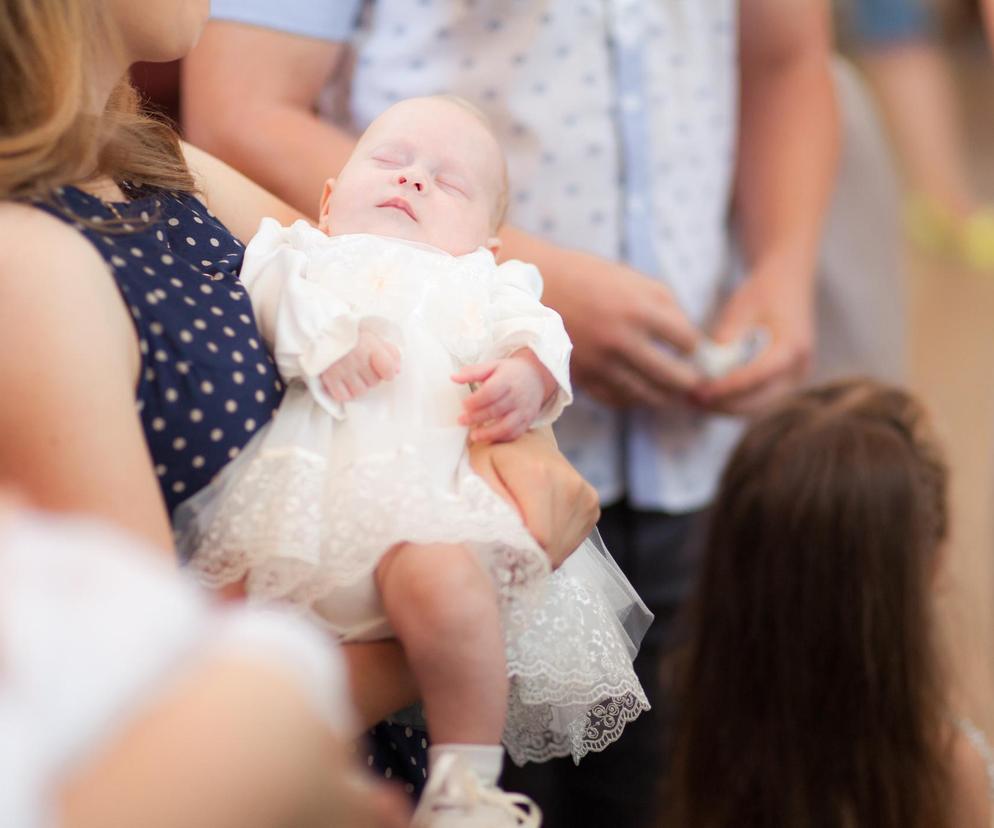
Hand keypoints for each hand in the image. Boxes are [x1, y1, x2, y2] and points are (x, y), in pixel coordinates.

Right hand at [319, 328, 399, 402]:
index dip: (388, 373)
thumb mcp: (372, 336)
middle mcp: (356, 357)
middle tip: (361, 367)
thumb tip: (397, 370)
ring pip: (360, 391)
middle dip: (370, 377)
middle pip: (374, 382)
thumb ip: (389, 352)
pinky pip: (344, 396)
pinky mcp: (329, 378)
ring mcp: (342, 369)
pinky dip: (344, 392)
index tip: (384, 372)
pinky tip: (342, 381)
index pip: (388, 369)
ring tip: (352, 375)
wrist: (320, 332)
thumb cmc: (350, 337)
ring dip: (358, 386)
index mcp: (369, 344)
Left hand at [453, 351, 553, 442]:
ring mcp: (523, 410)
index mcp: (507, 380)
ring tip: (474, 436)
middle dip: (476, 417)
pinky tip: (489, 438)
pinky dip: (501, 438)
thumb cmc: (511, 372)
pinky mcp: (527, 421)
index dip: (475, 400)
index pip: (490, 392)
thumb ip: (473, 372)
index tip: (463, 404)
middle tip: (462, 420)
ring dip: (488, 433)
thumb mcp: (492, 366)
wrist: (536, 377)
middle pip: (495, 410)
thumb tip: (453, 378)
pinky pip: (515, 433)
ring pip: (506, 426)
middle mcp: (517, 396)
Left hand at [468, 428, 599, 567]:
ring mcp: (586, 495)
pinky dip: (554, 543)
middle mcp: (570, 485)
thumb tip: (508, 533)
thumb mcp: (479, 468)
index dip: (521, 553)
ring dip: (542, 551)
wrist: (528, 438)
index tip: (504, 552)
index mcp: (539, 476)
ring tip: (524, 533)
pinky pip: (572, 540)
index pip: (538, 537)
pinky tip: (540, 527)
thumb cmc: (496, 454)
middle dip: (530, 555)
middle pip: (552, 546)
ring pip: (563, 548)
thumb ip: (488, 499)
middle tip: (510, 547)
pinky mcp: (592, 504)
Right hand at [540, 249, 703, 407]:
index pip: (687, 341)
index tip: (689, 347)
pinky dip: (632, 398)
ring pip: (647, 395)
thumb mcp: (632, 279)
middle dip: (690, 380)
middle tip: (694, 380)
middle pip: (674, 376)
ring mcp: (601, 363)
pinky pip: (618, 399)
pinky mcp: (582, 377)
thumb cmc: (588, 277)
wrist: (536, 287)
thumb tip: (688, 340)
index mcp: (639, 309)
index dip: (693, 345)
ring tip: (670, 391)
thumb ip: (665, 306)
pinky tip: (638, 391)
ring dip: (664, 395)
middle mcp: (622, 340)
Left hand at [692, 264, 813, 414]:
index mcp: (792, 347)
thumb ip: (725, 343)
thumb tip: (705, 373)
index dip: (727, 387)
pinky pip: (756, 401)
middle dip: (723, 404)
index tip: (699, 392)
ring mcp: (793, 380)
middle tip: (690, 399)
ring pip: (756, 407)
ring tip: (693, 399)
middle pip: (758, 401)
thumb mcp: (739, 311)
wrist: (787, 284)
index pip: (758, 376)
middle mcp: (798, 370)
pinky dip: (733, 401)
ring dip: (725, 407)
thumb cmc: (761, 294)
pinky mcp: (782, 384)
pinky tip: (708, 395)